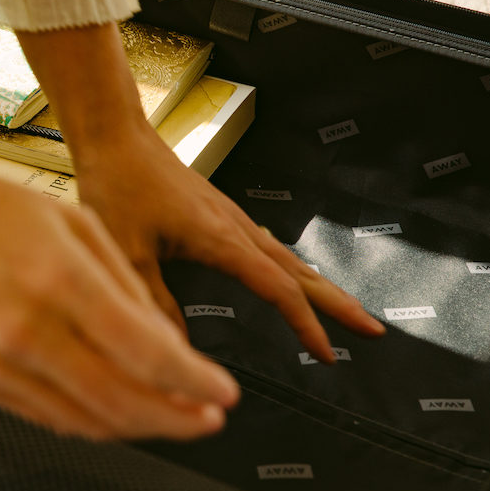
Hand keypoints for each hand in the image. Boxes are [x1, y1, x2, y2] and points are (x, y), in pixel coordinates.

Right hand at [0, 33, 237, 442]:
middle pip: (123, 401)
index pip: (147, 352)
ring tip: (173, 419)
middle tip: (209, 418)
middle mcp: (27, 331)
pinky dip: (93, 424)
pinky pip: (49, 418)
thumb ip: (123, 284)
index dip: (195, 382)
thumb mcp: (71, 220)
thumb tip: (167, 342)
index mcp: (59, 279)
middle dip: (178, 418)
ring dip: (140, 428)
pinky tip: (119, 413)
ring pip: (87, 421)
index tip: (225, 394)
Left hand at [74, 122, 384, 361]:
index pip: (280, 290)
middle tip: (373, 329)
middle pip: (301, 272)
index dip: (307, 325)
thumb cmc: (118, 185)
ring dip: (321, 286)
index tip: (328, 354)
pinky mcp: (220, 213)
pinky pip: (269, 247)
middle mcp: (236, 227)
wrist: (116, 136)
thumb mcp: (126, 253)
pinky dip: (291, 268)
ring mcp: (232, 217)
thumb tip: (174, 349)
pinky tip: (291, 277)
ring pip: (289, 258)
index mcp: (221, 239)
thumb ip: (153, 303)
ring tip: (347, 309)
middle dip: (339, 303)